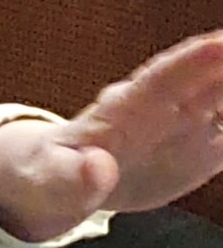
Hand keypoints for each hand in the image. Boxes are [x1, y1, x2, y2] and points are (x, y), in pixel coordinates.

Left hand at [0, 31, 222, 241]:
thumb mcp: (47, 181)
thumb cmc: (42, 176)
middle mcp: (161, 110)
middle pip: (211, 78)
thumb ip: (71, 177)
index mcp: (121, 110)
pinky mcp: (199, 152)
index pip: (164, 77)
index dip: (195, 59)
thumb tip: (97, 169)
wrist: (53, 188)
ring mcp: (184, 128)